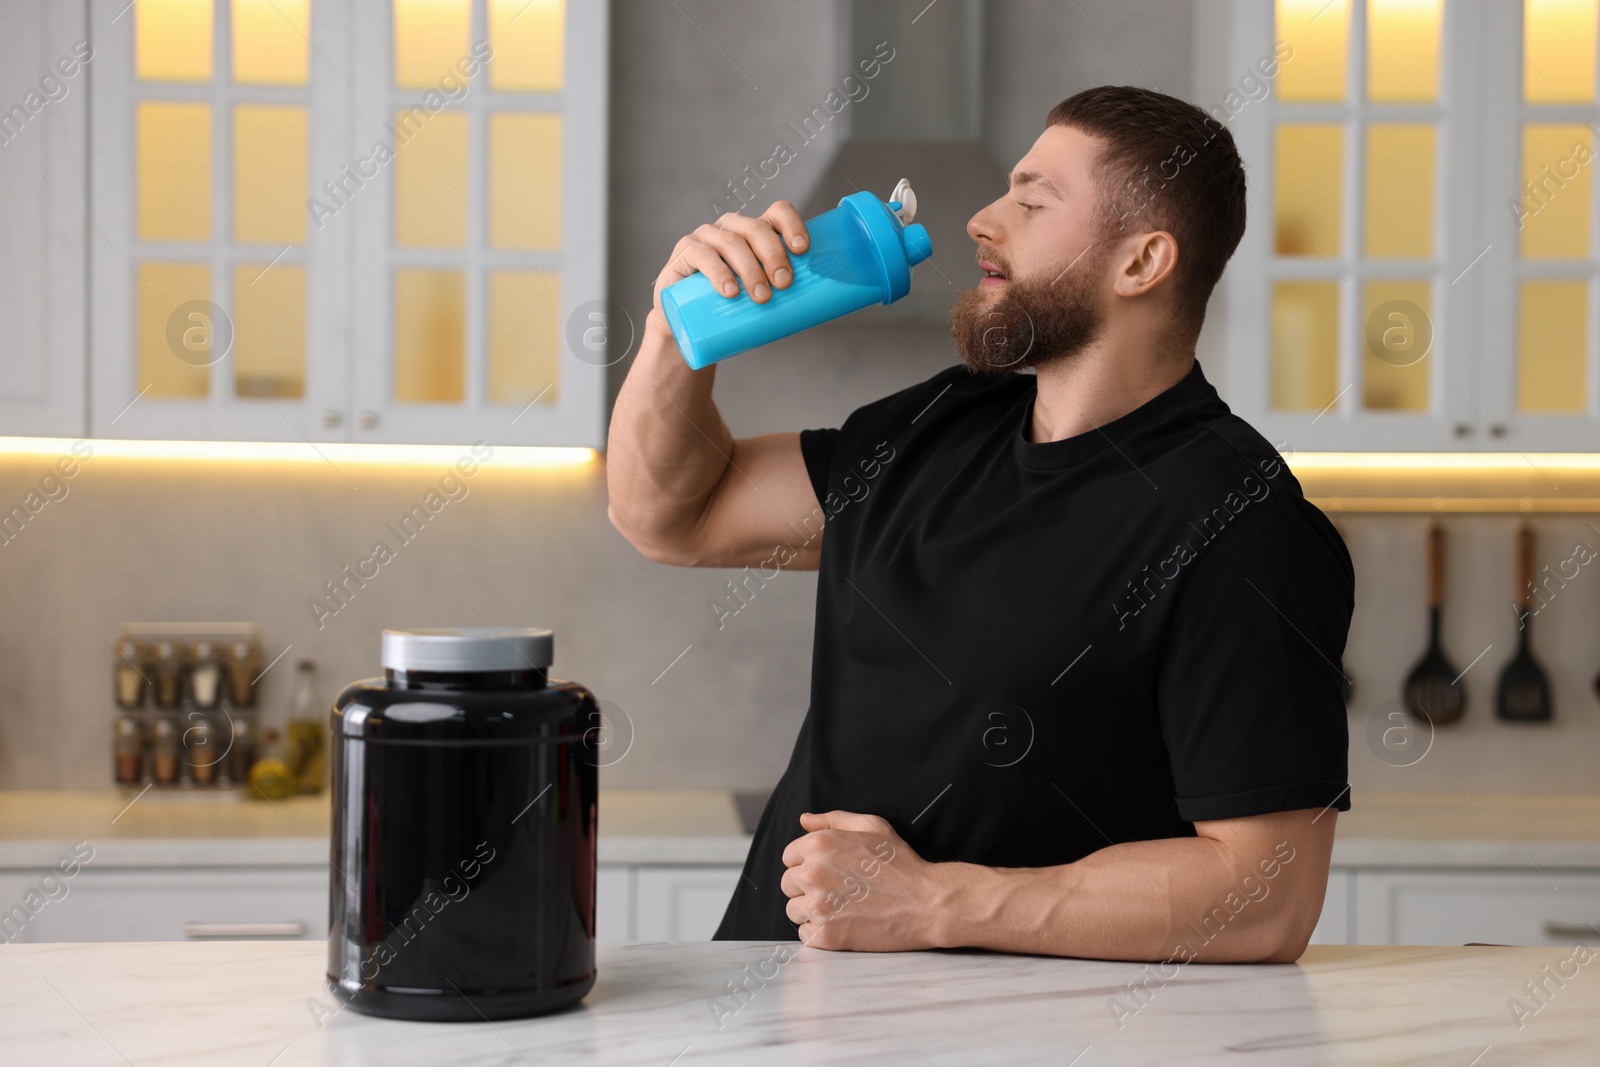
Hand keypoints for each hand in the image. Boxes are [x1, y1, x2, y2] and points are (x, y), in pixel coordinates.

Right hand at [646, 202, 809, 345]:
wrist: (689, 324)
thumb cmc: (733, 308)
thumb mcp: (761, 296)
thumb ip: (786, 295)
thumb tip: (827, 306)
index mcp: (755, 231)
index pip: (777, 213)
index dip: (792, 225)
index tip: (803, 250)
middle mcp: (732, 228)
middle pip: (756, 228)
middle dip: (774, 255)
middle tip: (784, 284)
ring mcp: (706, 237)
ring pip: (732, 242)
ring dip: (750, 268)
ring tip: (761, 296)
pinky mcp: (684, 253)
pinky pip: (703, 255)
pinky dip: (718, 272)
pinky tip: (729, 290)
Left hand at [780, 810, 938, 950]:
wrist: (927, 904)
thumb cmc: (902, 864)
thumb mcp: (872, 826)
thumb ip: (833, 820)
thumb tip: (804, 820)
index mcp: (819, 844)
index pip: (789, 856)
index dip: (808, 863)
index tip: (830, 872)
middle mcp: (813, 873)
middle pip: (788, 884)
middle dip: (807, 887)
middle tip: (838, 891)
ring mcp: (818, 906)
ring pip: (793, 910)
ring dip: (811, 911)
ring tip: (842, 908)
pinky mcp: (825, 936)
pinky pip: (805, 934)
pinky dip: (820, 932)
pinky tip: (844, 924)